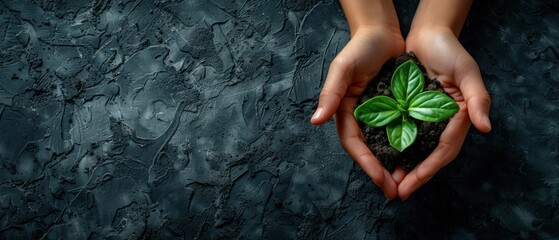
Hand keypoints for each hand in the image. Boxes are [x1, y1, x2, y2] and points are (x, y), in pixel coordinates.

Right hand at [311, 26, 403, 198]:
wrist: (381, 33)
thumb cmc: (359, 48)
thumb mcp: (342, 68)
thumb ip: (330, 93)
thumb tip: (315, 121)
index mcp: (344, 112)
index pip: (353, 144)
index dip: (366, 163)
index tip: (381, 179)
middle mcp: (360, 118)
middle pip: (369, 151)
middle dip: (381, 173)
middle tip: (395, 192)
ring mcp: (377, 116)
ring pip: (385, 147)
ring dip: (394, 166)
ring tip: (408, 183)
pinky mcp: (394, 111)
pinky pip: (400, 133)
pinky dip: (407, 148)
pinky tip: (419, 159)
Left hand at [396, 27, 491, 199]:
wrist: (428, 34)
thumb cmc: (449, 49)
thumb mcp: (468, 70)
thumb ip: (478, 98)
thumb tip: (486, 128)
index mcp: (458, 116)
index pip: (445, 149)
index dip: (429, 169)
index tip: (412, 184)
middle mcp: (442, 121)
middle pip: (430, 155)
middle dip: (415, 175)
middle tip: (398, 193)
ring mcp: (427, 118)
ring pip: (416, 149)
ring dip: (404, 167)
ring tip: (389, 182)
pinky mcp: (411, 111)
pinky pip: (404, 134)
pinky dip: (395, 148)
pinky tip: (382, 158)